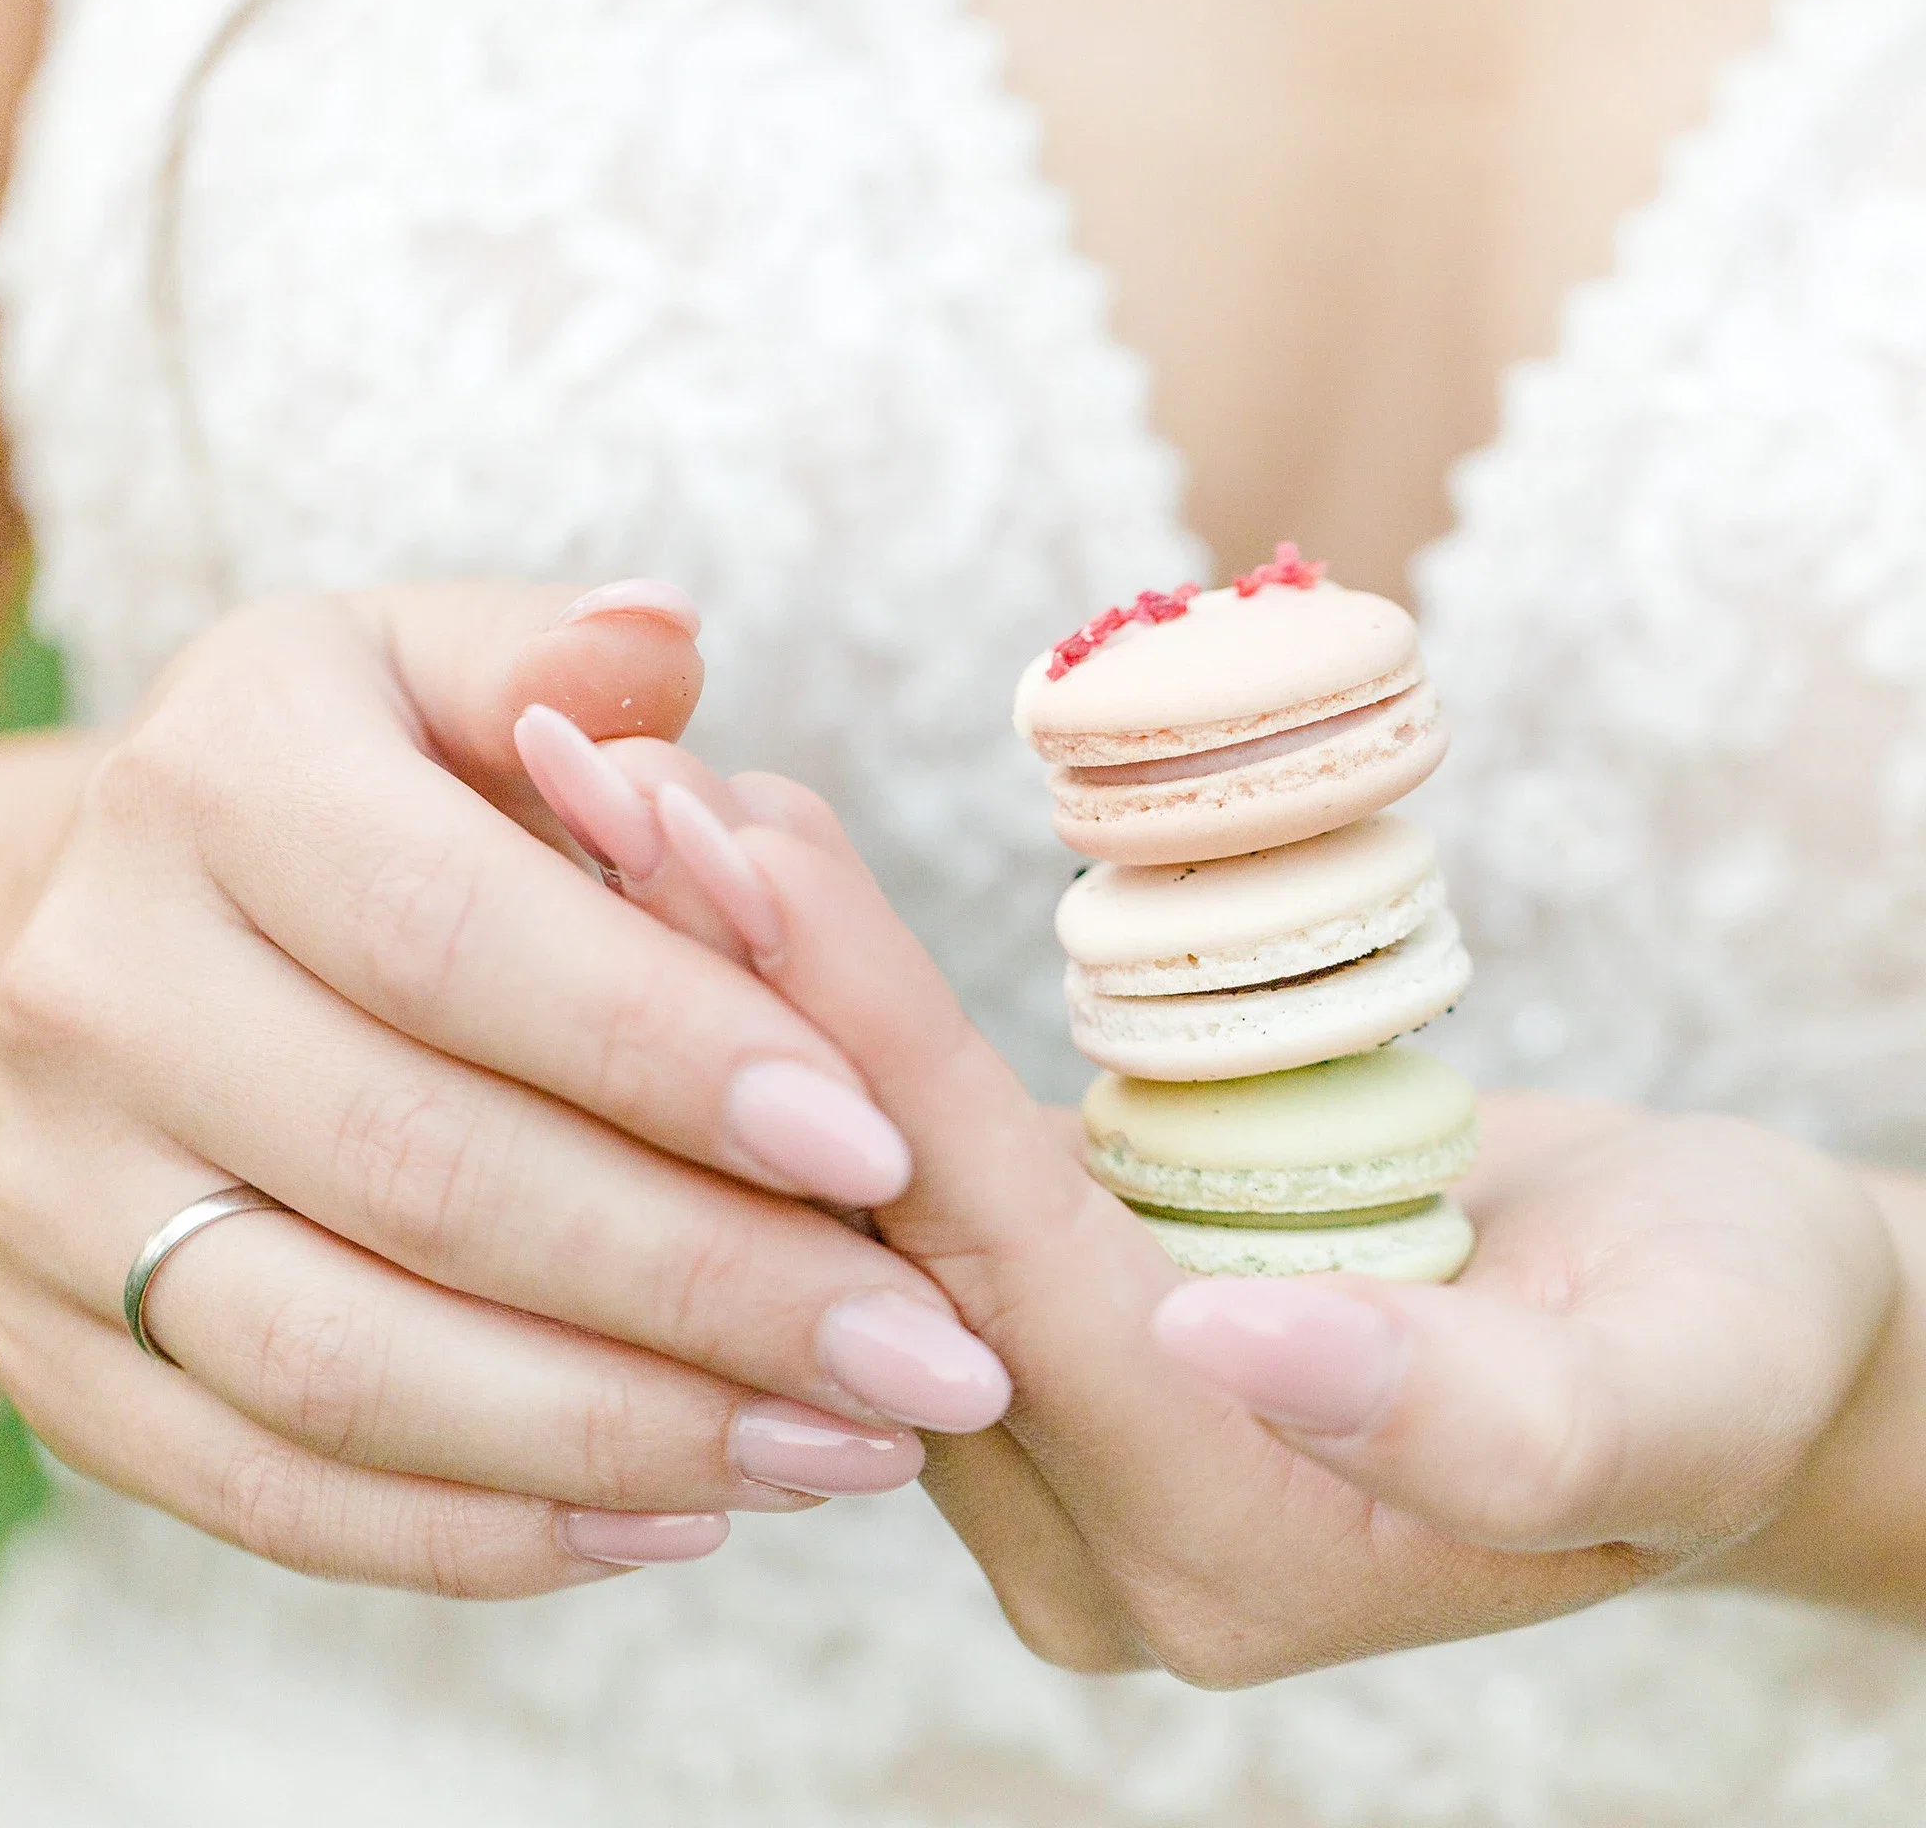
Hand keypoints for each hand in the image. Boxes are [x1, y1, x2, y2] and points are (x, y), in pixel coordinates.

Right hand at [0, 584, 1011, 1598]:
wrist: (128, 946)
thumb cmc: (350, 797)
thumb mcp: (427, 674)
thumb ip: (554, 664)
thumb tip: (664, 636)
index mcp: (220, 779)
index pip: (458, 933)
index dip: (673, 1047)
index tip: (876, 1144)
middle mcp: (105, 985)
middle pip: (426, 1170)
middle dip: (705, 1279)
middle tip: (919, 1356)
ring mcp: (55, 1192)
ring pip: (351, 1362)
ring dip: (624, 1432)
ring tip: (839, 1449)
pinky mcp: (61, 1355)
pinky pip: (274, 1485)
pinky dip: (487, 1528)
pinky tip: (680, 1519)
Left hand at [599, 747, 1897, 1680]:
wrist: (1712, 1335)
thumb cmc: (1724, 1342)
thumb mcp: (1664, 1384)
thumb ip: (1467, 1415)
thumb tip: (1230, 1345)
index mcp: (1221, 1541)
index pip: (1001, 1265)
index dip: (867, 1042)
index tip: (735, 840)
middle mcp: (1082, 1524)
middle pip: (881, 1225)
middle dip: (742, 990)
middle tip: (603, 786)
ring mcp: (1043, 1447)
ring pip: (856, 1190)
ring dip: (740, 987)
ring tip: (624, 799)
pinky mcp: (1038, 1353)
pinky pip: (898, 1167)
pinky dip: (817, 1017)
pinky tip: (724, 886)